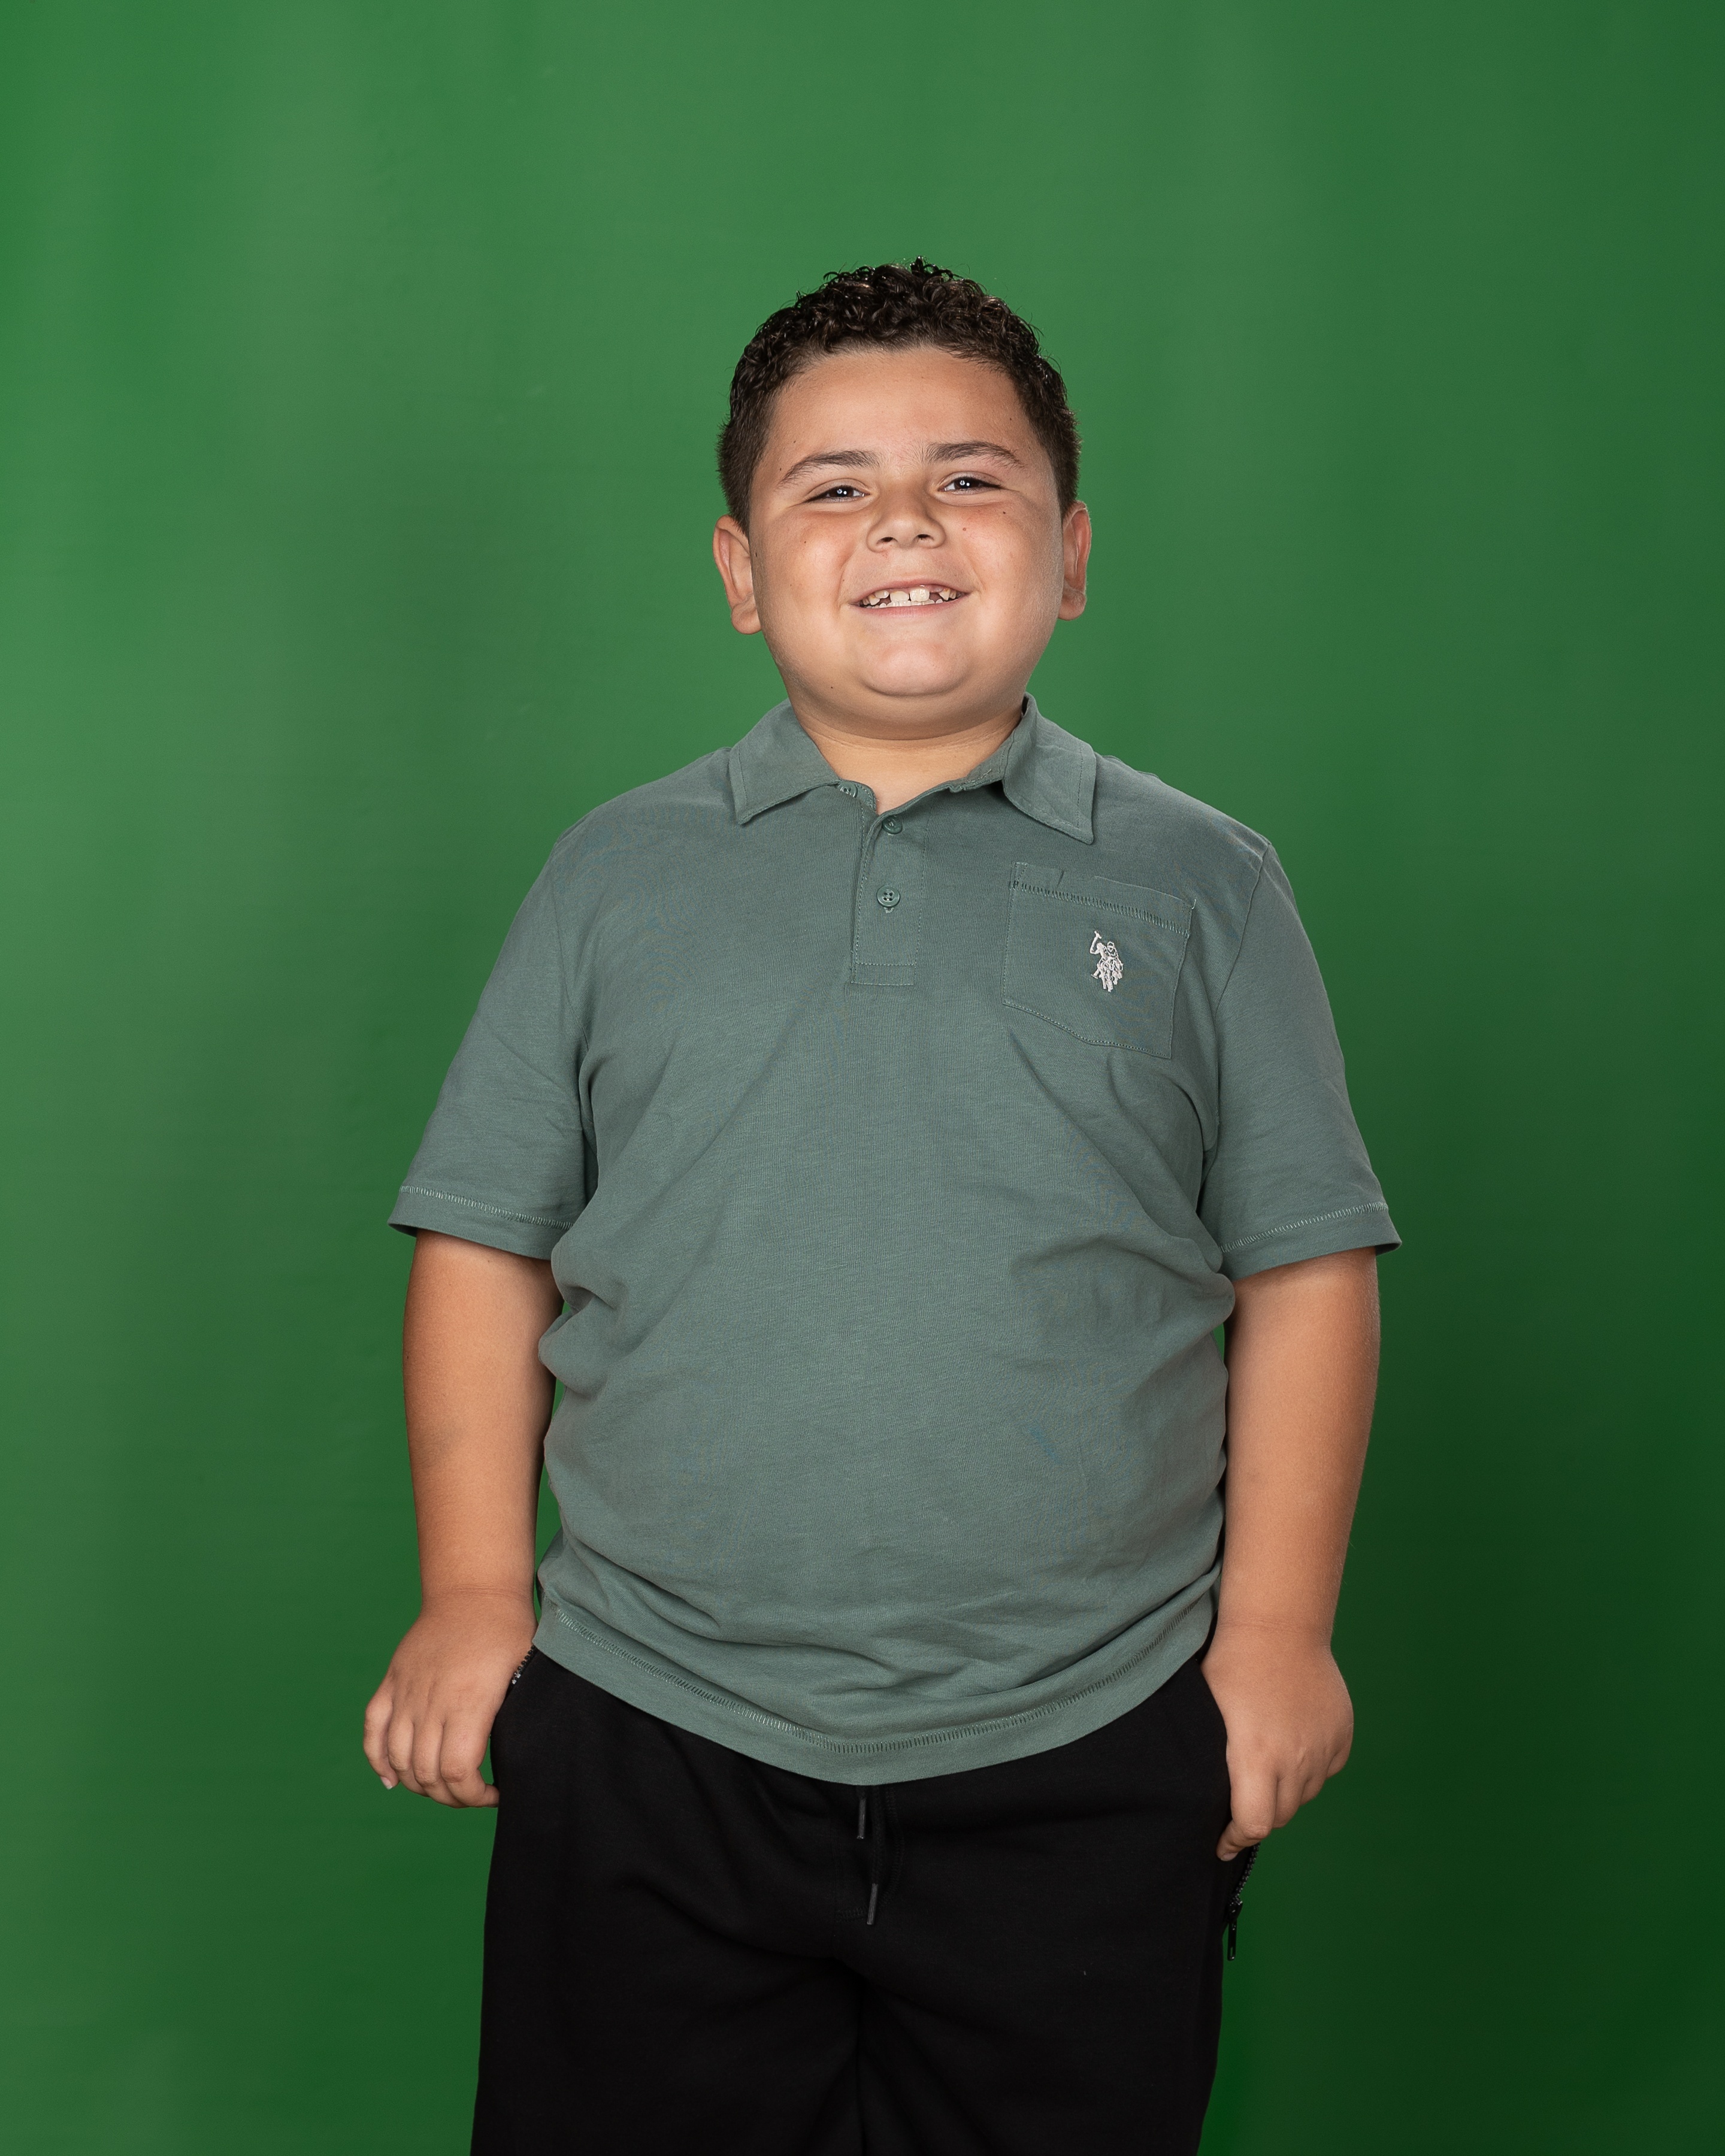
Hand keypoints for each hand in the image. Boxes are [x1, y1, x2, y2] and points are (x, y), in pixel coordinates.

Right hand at [362, 1589, 536, 1806]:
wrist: (474, 1591)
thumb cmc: (509, 1632)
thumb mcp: (526, 1672)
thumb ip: (517, 1715)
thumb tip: (523, 1757)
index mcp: (469, 1700)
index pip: (457, 1771)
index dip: (473, 1796)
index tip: (495, 1794)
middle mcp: (431, 1700)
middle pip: (426, 1772)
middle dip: (449, 1796)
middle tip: (471, 1794)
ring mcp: (406, 1691)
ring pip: (399, 1758)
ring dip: (418, 1784)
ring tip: (443, 1786)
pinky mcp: (392, 1682)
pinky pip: (373, 1729)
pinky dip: (377, 1760)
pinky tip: (393, 1779)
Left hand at [1200, 1625, 1353, 1859]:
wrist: (1278, 1626)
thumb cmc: (1230, 1666)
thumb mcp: (1208, 1717)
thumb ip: (1215, 1764)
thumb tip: (1206, 1798)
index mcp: (1256, 1759)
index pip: (1253, 1825)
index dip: (1235, 1838)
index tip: (1222, 1842)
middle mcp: (1295, 1761)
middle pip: (1279, 1815)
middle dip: (1257, 1816)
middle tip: (1240, 1806)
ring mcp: (1323, 1748)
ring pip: (1304, 1795)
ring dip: (1285, 1793)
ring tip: (1265, 1770)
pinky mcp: (1341, 1734)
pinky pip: (1326, 1769)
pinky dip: (1310, 1769)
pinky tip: (1292, 1748)